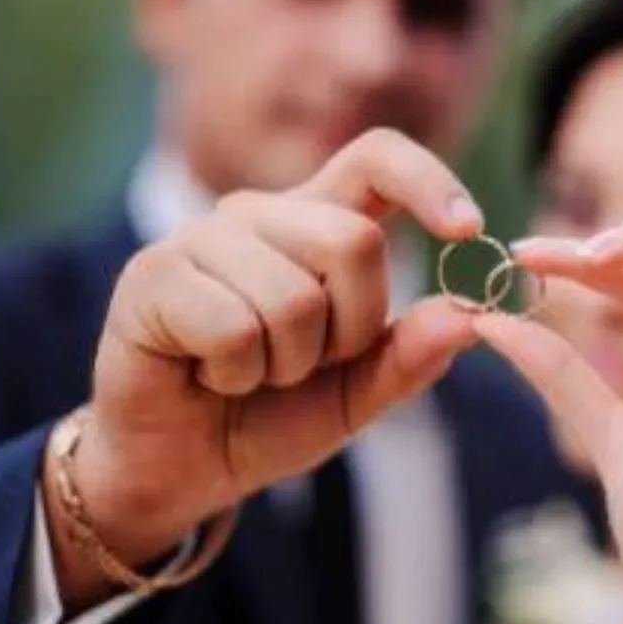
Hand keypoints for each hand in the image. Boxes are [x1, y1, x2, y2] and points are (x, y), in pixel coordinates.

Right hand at [53, 129, 482, 602]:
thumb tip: (469, 315)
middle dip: (351, 329)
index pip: (377, 158)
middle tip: (307, 363)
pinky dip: (237, 374)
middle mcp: (260, 214)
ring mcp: (201, 237)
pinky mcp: (153, 274)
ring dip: (287, 363)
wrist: (179, 465)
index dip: (428, 180)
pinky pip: (235, 328)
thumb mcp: (357, 394)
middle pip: (354, 241)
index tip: (469, 228)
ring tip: (251, 372)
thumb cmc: (268, 415)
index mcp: (316, 224)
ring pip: (295, 296)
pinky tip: (208, 374)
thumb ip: (410, 355)